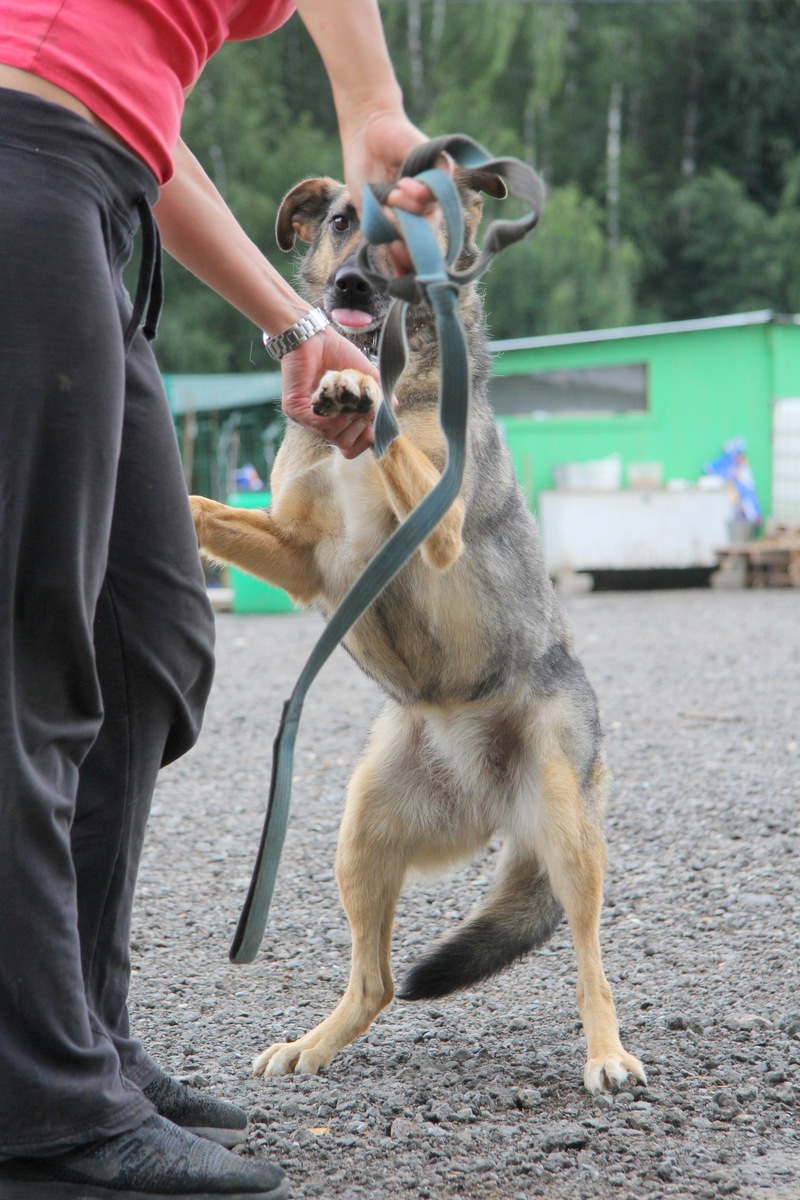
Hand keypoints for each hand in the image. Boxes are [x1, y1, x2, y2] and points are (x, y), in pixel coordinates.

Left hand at [280, 327, 379, 458]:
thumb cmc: (339, 354)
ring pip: (332, 434)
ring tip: (344, 381)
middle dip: (359, 421)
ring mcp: (306, 419)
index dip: (366, 439)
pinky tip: (333, 383)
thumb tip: (392, 410)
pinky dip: (333, 402)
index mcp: (337, 420)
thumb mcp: (367, 377)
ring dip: (345, 406)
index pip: (350, 448)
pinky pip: (319, 422)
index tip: (373, 419)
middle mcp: (321, 423)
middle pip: (344, 443)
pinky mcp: (295, 410)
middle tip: (358, 395)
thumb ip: (378, 397)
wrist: (315, 335)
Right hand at [341, 109, 448, 273]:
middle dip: (407, 234)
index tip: (395, 253)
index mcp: (410, 221)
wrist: (365, 133)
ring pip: (430, 214)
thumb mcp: (370, 211)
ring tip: (392, 193)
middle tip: (391, 221)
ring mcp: (435, 189)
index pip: (416, 247)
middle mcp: (426, 208)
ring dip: (407, 210)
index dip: (408, 255)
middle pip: (426, 235)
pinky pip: (440, 189)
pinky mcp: (442, 168)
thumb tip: (400, 273)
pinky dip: (421, 192)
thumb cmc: (365, 172)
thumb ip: (385, 237)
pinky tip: (404, 184)